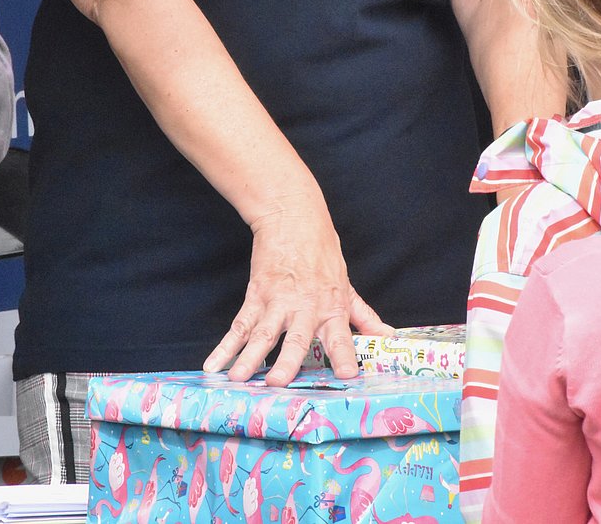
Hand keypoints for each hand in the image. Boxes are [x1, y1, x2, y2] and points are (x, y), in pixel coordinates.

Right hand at [203, 191, 392, 385]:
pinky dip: (224, 347)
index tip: (347, 376)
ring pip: (262, 334)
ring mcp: (277, 302)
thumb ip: (364, 316)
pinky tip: (212, 365)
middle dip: (287, 361)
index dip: (344, 356)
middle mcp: (304, 308)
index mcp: (331, 308)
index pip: (340, 337)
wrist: (293, 218)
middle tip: (277, 382)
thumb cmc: (322, 253)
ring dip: (249, 357)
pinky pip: (239, 325)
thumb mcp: (346, 285)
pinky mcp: (256, 296)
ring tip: (238, 378)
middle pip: (295, 338)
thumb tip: (387, 336)